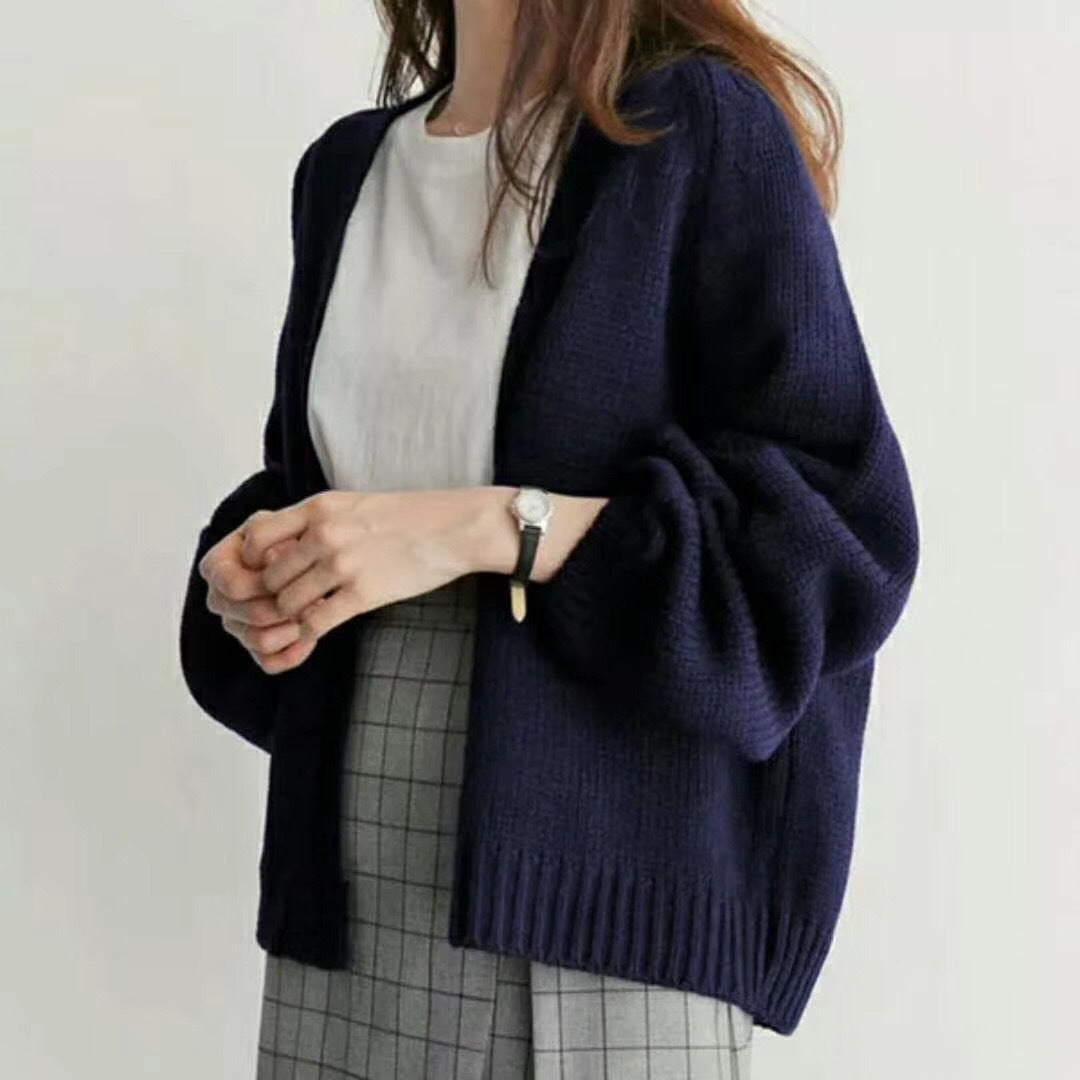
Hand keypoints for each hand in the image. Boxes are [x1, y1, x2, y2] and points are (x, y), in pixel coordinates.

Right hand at [197, 529, 315, 674]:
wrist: (314, 557)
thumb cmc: (296, 540)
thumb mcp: (288, 528)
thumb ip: (277, 540)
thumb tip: (274, 560)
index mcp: (218, 566)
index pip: (231, 584)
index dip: (264, 582)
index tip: (294, 569)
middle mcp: (220, 598)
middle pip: (246, 613)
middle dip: (284, 604)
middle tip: (314, 594)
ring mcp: (236, 624)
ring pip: (258, 639)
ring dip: (291, 627)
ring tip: (315, 610)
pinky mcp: (255, 648)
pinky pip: (269, 662)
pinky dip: (293, 651)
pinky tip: (310, 636)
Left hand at [238, 487, 498, 652]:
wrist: (452, 528)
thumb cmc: (407, 517)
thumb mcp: (352, 504)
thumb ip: (316, 521)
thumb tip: (281, 544)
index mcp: (318, 508)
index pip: (256, 537)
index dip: (251, 562)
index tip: (263, 573)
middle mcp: (324, 534)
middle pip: (267, 577)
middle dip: (270, 596)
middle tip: (280, 606)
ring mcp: (342, 565)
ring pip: (286, 602)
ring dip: (289, 615)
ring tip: (301, 616)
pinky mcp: (362, 593)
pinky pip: (315, 622)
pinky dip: (308, 632)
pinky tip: (317, 630)